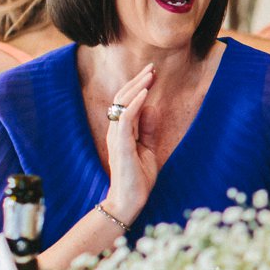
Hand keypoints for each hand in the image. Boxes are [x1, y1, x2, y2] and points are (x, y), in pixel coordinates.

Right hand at [102, 65, 156, 221]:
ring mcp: (116, 137)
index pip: (127, 103)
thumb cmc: (138, 178)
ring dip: (137, 87)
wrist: (129, 201)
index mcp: (122, 132)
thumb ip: (149, 129)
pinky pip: (126, 118)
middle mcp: (115, 131)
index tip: (152, 74)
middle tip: (152, 68)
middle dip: (138, 81)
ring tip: (150, 75)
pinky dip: (135, 104)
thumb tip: (153, 107)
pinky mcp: (121, 144)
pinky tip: (146, 93)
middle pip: (122, 98)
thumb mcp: (148, 150)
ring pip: (123, 104)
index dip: (139, 87)